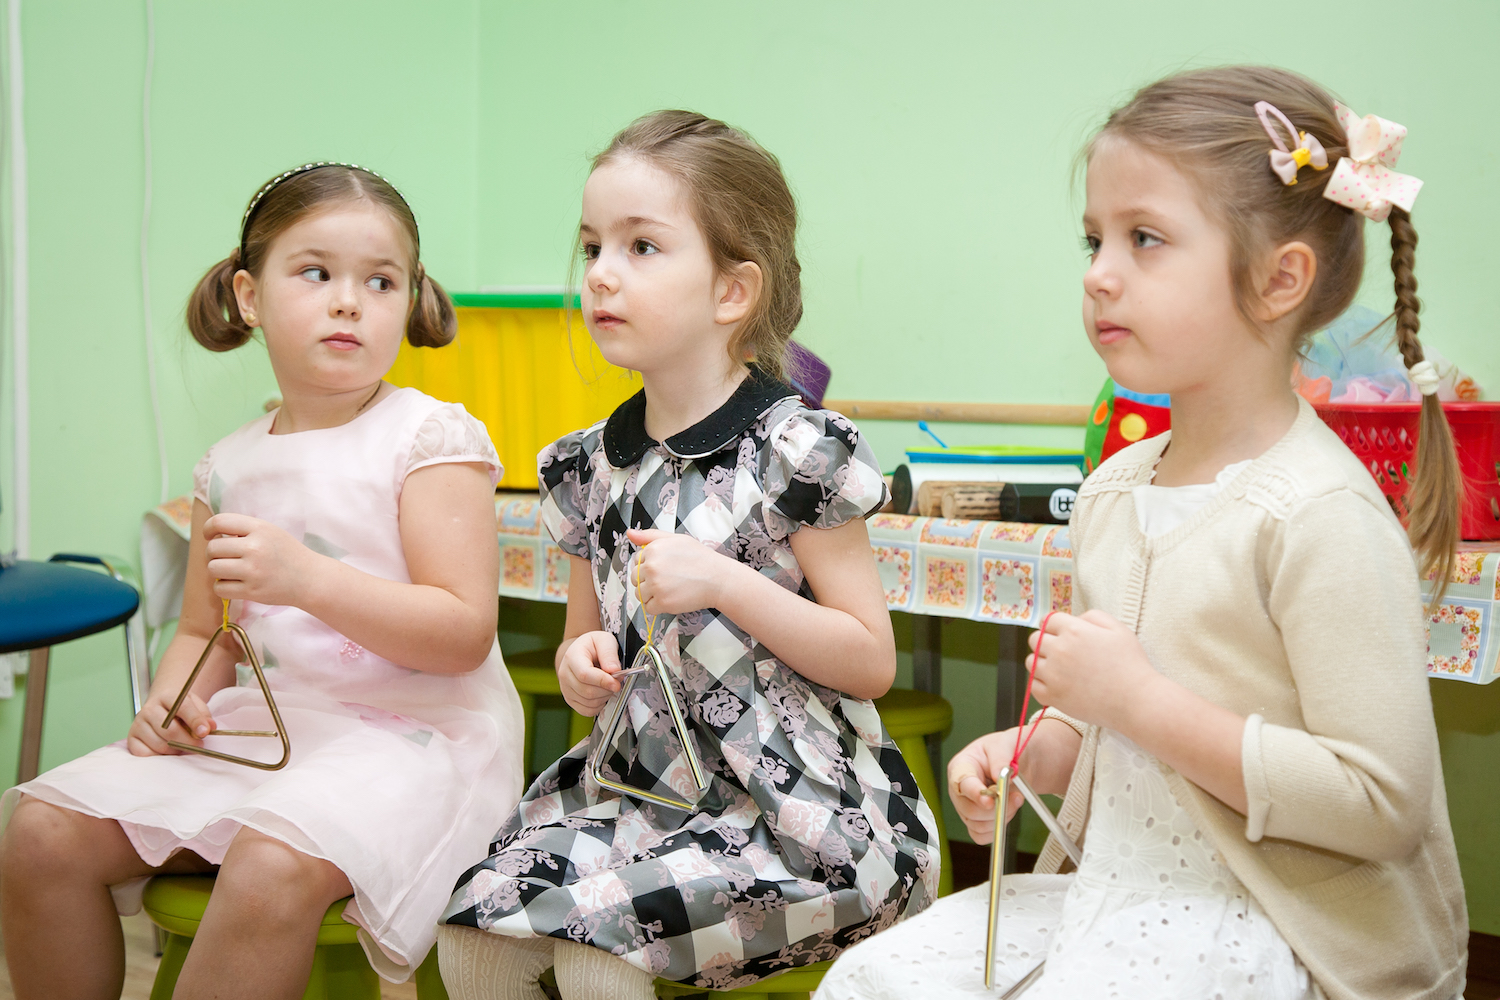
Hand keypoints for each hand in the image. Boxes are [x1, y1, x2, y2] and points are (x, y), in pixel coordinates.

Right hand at [126, 690, 215, 756]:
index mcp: (167, 696)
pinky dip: (159, 757)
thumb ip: (204, 716)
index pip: (182, 707)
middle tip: (198, 745)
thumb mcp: (196, 705)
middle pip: (169, 730)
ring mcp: (138, 724)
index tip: (205, 733)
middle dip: (187, 741)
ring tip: (183, 746)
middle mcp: (149, 709)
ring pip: (160, 744)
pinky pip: (146, 754)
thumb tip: (210, 727)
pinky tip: (168, 751)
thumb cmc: (181, 709)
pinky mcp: (132, 738)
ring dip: (175, 750)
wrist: (161, 707)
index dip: (195, 721)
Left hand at [203, 513, 317, 606]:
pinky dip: (222, 587)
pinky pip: (220, 588)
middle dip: (213, 554)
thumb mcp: (270, 531)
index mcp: (259, 528)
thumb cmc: (286, 553)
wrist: (309, 579)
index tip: (210, 536)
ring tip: (230, 571)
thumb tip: (213, 535)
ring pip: (213, 568)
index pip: (219, 522)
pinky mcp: (252, 591)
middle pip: (212, 548)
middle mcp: (255, 548)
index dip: (208, 529)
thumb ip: (244, 529)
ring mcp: (253, 571)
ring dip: (217, 571)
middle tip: (225, 558)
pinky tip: (234, 584)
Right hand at [556, 631, 623, 716]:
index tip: (616, 682)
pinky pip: (586, 710)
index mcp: (572, 657)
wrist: (582, 652)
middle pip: (587, 691)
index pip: (585, 675)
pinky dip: (598, 705)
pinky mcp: (570, 699)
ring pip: (589, 703)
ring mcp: (565, 689)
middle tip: (616, 681)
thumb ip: (609, 654)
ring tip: (608, 685)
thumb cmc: (593, 646)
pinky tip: (602, 694)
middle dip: (607, 689)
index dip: (603, 681)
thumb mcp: (604, 640)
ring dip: (604, 697)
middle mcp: (564, 674)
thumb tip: (614, 671)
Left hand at [625, 528, 739, 615]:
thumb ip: (650, 536)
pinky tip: (672, 598)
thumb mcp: (675, 539)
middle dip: (648, 581)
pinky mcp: (662, 602)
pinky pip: (649, 608)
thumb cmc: (699, 558)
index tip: (665, 569)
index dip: (650, 567)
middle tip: (669, 580)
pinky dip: (658, 607)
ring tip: (671, 590)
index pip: (637, 562)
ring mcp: (656, 585)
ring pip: (640, 594)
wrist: (718, 578)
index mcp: (652, 550)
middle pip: (636, 579)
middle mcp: (651, 567)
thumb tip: (629, 533)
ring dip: (652, 595)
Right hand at [947, 729, 1024, 843]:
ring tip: (1014, 798)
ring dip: (1002, 817)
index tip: (991, 800)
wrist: (1016, 763)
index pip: (962, 785)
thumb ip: (1000, 759)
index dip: (976, 794)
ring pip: (977, 825)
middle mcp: (959, 790)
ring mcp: (965, 808)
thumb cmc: (1005, 750)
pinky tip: (1007, 812)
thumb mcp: (1003, 746)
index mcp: (960, 767)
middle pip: (969, 810)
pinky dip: (997, 829)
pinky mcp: (974, 822)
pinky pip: (981, 836)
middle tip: (1015, 796)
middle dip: (996, 808)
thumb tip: (1000, 776)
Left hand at [1027, 610, 1156, 730]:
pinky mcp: (1052, 696)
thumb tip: (1074, 619)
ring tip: (1060, 670)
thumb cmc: (1130, 664)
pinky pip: (1033, 685)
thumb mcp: (1118, 629)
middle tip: (1063, 653)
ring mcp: (1053, 674)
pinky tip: (1057, 684)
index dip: (1056, 627)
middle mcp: (1059, 650)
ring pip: (1031, 662)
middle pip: (1035, 640)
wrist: (1136, 700)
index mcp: (1074, 631)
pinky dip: (1042, 684)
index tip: (1063, 635)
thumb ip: (1092, 616)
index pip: (1048, 621)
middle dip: (1047, 643)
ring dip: (1042, 663)